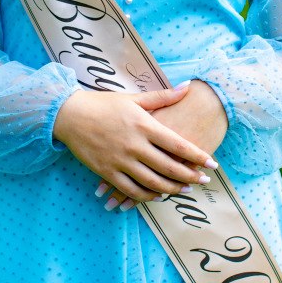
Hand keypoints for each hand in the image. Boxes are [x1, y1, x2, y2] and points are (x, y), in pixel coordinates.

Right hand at [98, 79, 227, 210]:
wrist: (70, 115)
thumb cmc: (104, 104)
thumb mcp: (134, 98)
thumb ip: (162, 97)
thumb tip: (188, 87)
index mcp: (144, 124)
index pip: (178, 144)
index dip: (198, 156)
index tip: (212, 164)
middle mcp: (134, 145)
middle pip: (169, 167)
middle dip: (190, 176)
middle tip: (204, 180)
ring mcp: (120, 160)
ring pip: (153, 182)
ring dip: (172, 188)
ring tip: (185, 189)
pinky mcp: (107, 172)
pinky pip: (132, 190)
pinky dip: (147, 195)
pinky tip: (158, 195)